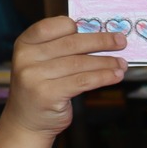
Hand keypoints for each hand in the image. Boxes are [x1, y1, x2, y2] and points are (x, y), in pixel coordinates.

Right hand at [4, 17, 127, 135]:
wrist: (27, 121)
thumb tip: (101, 34)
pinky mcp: (47, 94)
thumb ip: (61, 48)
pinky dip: (104, 77)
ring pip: (80, 63)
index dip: (77, 25)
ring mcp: (34, 77)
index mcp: (24, 43)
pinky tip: (116, 76)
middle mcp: (25, 58)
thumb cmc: (42, 87)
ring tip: (122, 63)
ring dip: (107, 62)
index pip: (53, 26)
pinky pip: (83, 81)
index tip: (99, 26)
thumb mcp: (43, 63)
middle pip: (71, 43)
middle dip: (102, 41)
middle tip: (121, 41)